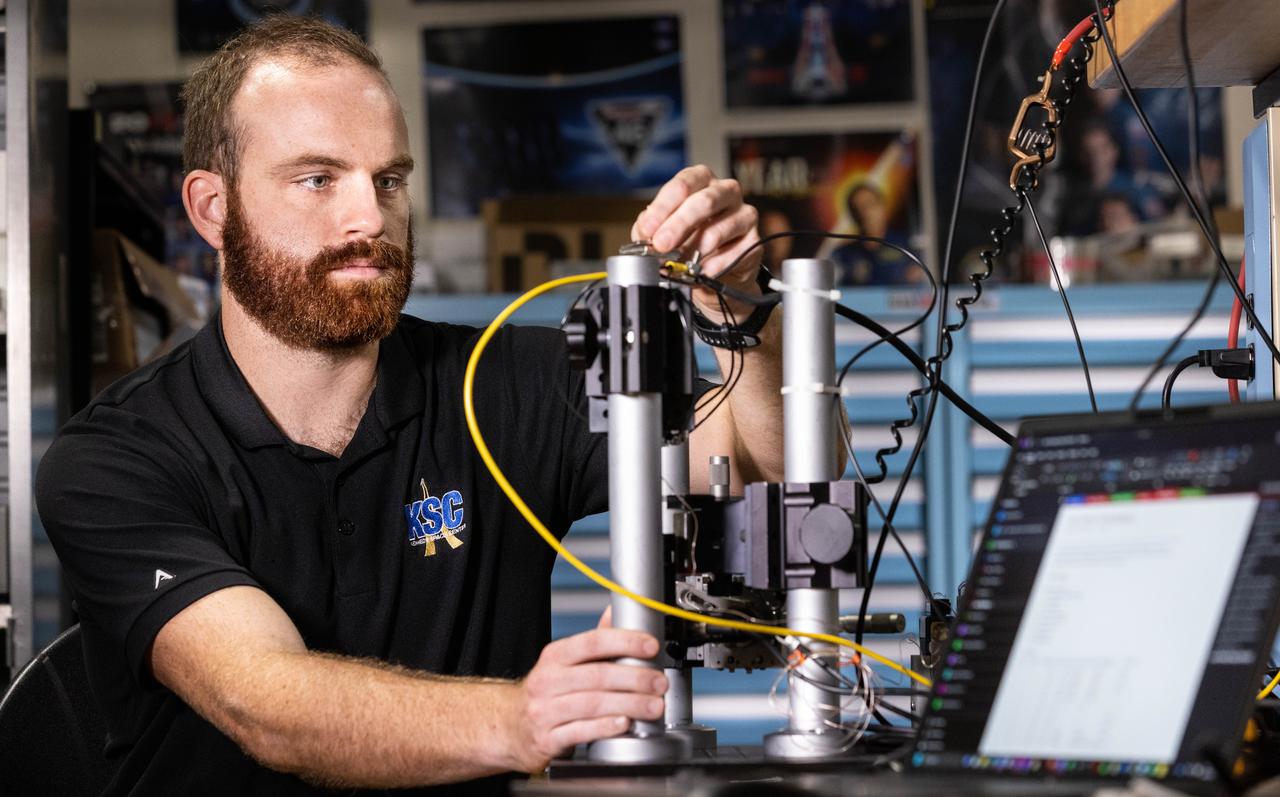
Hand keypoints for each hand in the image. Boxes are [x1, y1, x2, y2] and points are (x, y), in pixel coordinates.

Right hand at [504, 609, 667, 772]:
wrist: (509, 726)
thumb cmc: (545, 692)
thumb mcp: (563, 663)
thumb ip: (593, 642)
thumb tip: (615, 611)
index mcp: (555, 657)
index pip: (592, 642)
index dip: (625, 641)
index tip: (650, 645)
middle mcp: (548, 681)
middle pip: (597, 676)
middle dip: (635, 678)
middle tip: (659, 682)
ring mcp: (545, 711)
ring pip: (593, 704)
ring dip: (629, 704)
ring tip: (652, 706)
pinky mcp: (547, 739)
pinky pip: (581, 731)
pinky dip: (606, 727)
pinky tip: (624, 723)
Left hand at [632, 165, 762, 320]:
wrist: (712, 272)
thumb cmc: (686, 243)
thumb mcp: (661, 232)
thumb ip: (649, 228)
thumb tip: (645, 232)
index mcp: (701, 181)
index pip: (683, 184)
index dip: (663, 207)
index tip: (649, 229)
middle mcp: (725, 192)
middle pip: (704, 201)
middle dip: (679, 225)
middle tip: (661, 245)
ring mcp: (744, 214)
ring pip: (719, 229)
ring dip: (695, 250)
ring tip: (681, 262)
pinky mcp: (754, 240)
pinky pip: (734, 253)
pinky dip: (713, 266)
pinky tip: (701, 271)